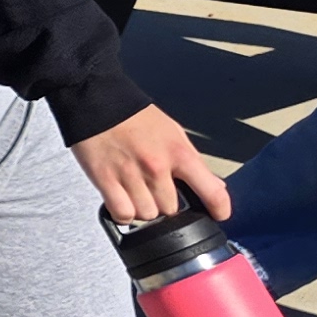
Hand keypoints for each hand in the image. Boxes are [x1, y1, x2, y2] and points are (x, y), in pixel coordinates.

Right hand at [70, 103, 232, 224]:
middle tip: (156, 189)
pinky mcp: (106, 180)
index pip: (212, 192)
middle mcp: (157, 167)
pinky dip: (123, 213)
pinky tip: (123, 201)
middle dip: (165, 204)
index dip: (220, 209)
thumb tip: (214, 186)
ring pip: (147, 215)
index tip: (219, 215)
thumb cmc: (135, 117)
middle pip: (171, 209)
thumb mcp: (173, 132)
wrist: (96, 101)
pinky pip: (123, 215)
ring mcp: (130, 175)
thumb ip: (193, 161)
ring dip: (143, 208)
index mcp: (178, 153)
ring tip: (136, 193)